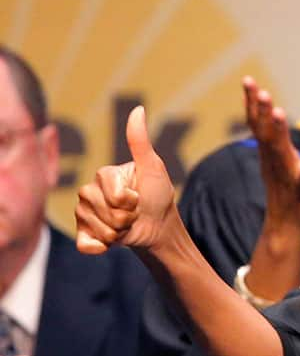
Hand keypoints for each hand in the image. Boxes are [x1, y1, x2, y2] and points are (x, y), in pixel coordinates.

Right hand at [75, 106, 175, 253]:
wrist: (159, 227)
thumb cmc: (158, 195)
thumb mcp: (152, 167)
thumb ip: (140, 141)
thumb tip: (138, 109)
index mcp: (103, 175)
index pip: (112, 193)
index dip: (130, 200)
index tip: (138, 196)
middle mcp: (88, 191)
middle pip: (106, 211)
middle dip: (127, 217)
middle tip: (134, 213)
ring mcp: (84, 213)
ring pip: (99, 228)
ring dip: (120, 232)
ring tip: (127, 224)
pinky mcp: (84, 235)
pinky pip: (85, 244)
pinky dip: (101, 247)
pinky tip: (112, 242)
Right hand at [243, 76, 299, 239]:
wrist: (289, 232)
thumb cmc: (290, 196)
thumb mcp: (285, 163)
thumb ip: (280, 142)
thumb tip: (273, 117)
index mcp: (272, 156)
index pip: (261, 125)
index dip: (255, 104)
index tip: (249, 82)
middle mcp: (275, 164)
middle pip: (266, 133)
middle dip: (263, 110)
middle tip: (259, 88)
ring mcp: (287, 179)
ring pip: (280, 153)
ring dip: (279, 133)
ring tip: (278, 112)